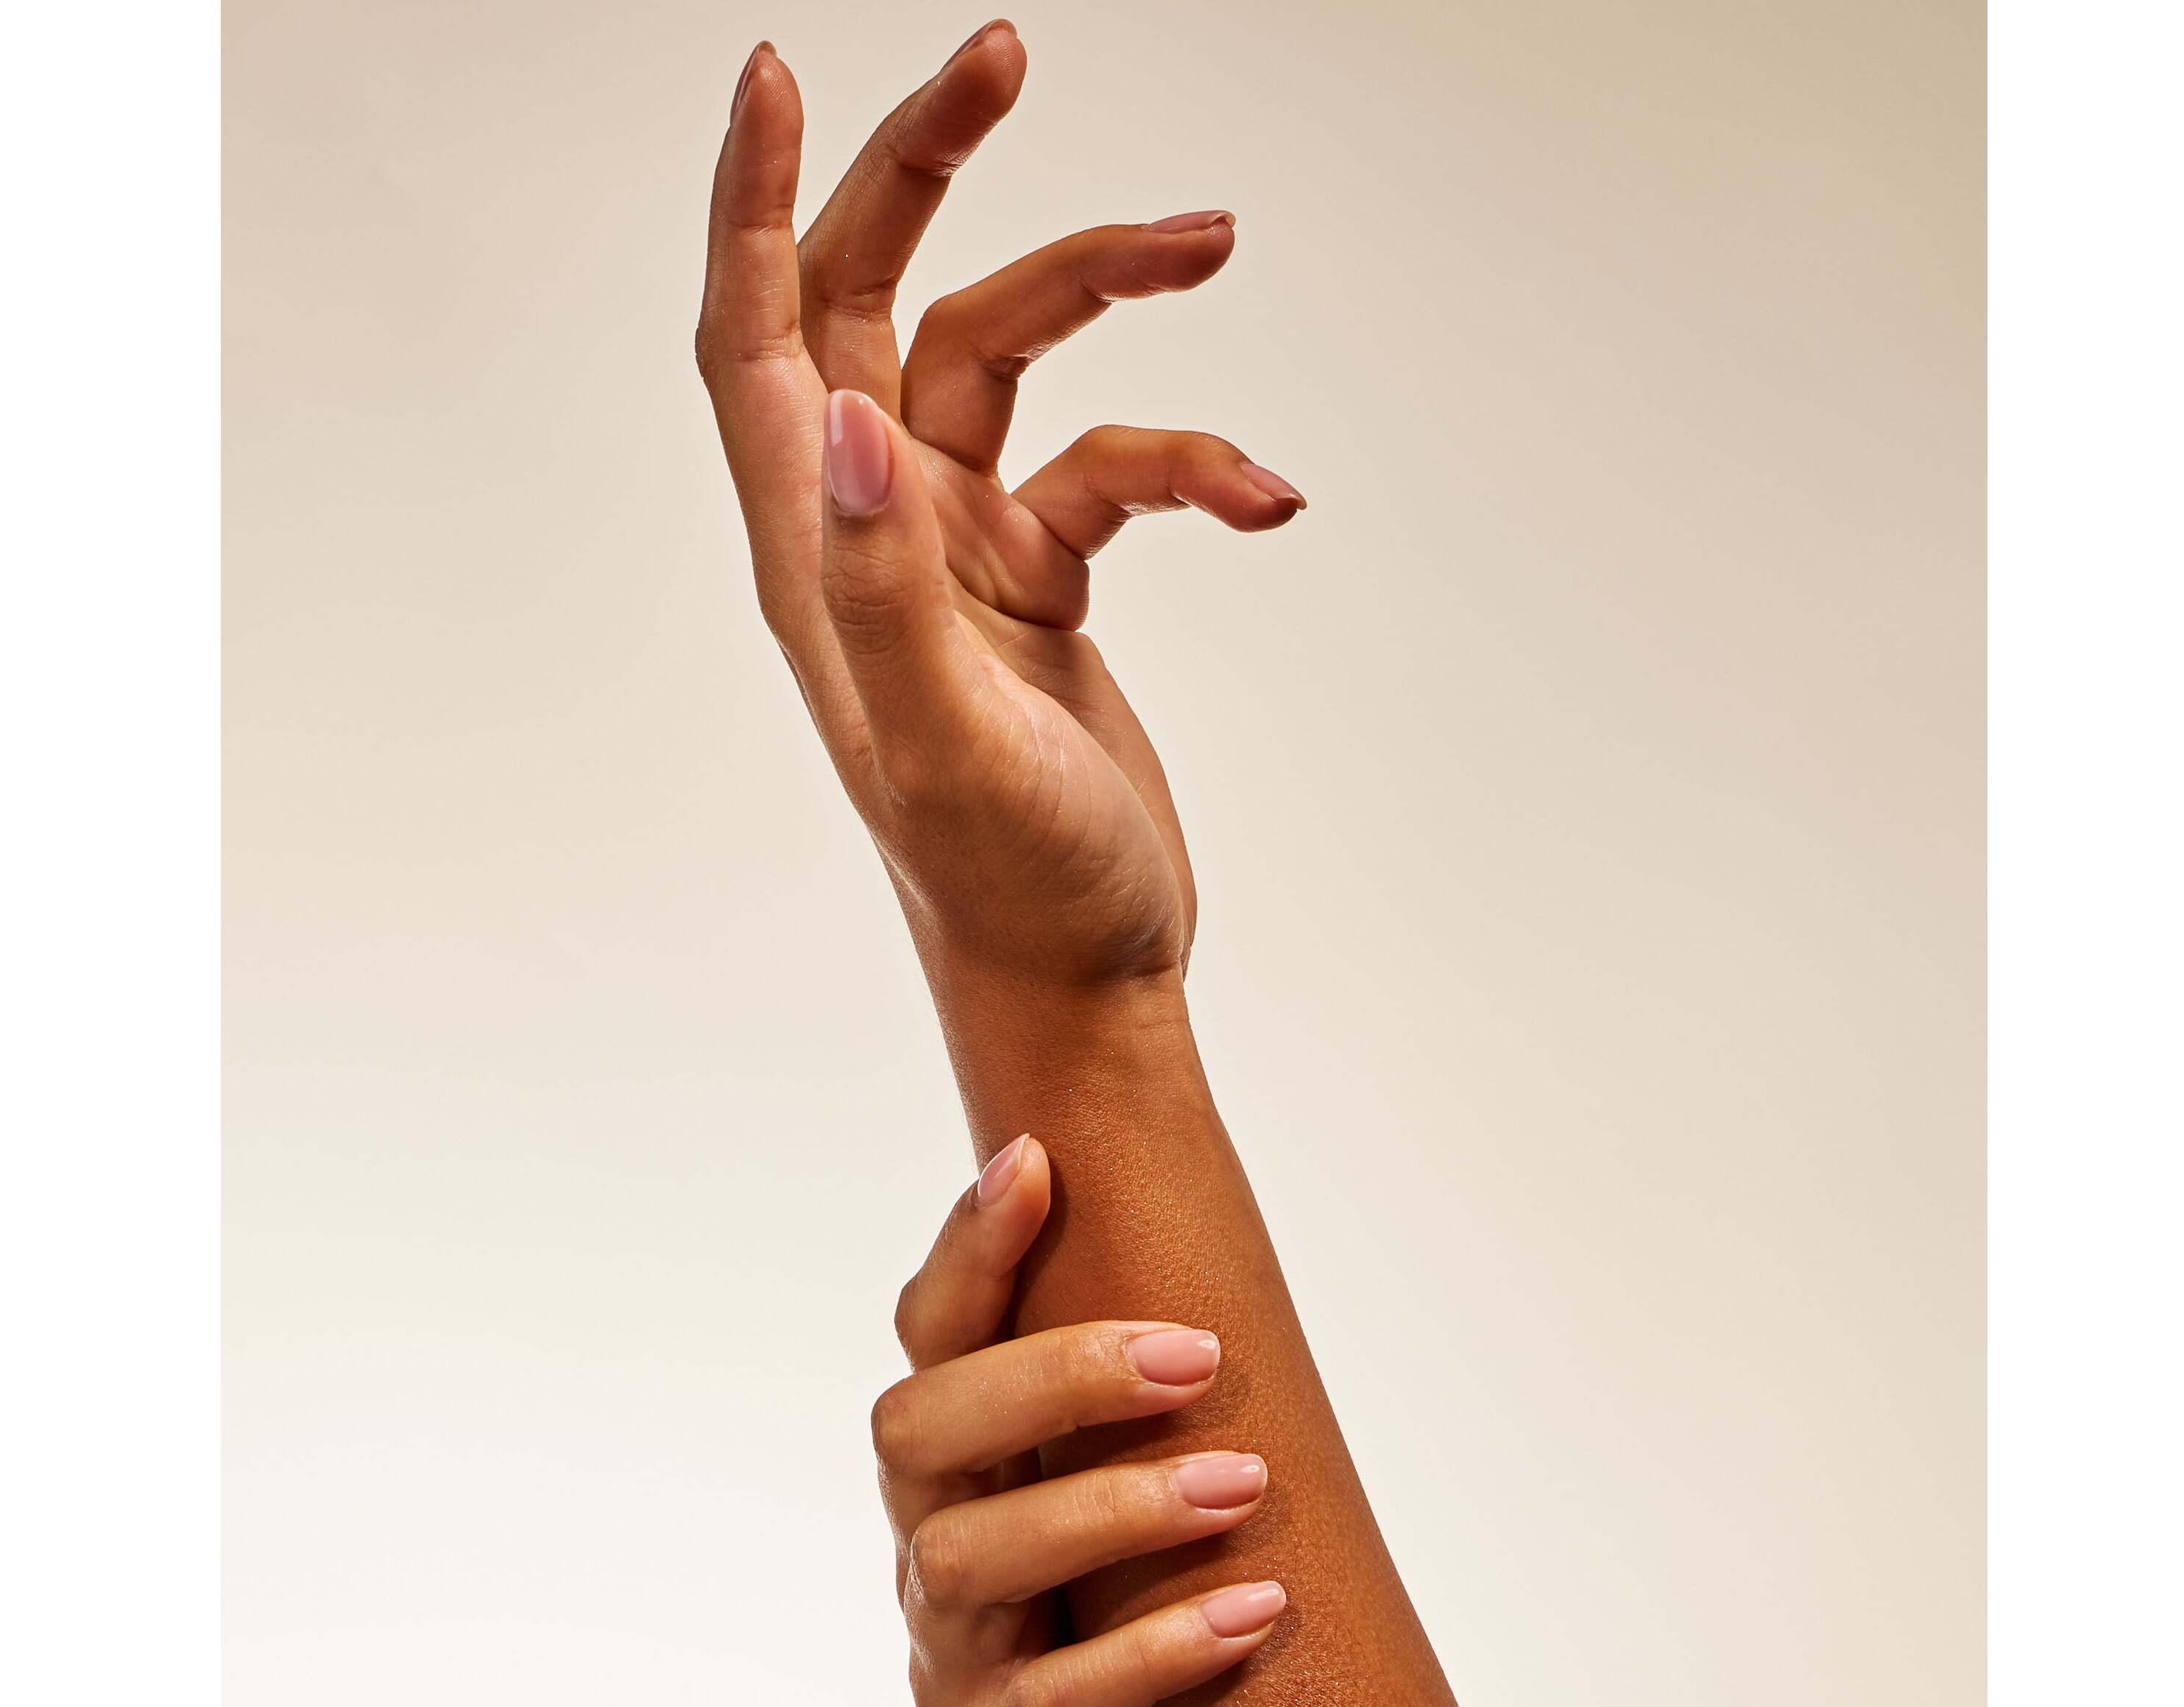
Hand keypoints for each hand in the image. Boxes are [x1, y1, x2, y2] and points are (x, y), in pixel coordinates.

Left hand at [695, 24, 1305, 990]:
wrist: (1085, 970)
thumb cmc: (1007, 886)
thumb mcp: (946, 747)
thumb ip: (886, 589)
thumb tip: (846, 414)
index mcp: (816, 557)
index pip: (751, 339)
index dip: (754, 206)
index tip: (781, 76)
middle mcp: (873, 532)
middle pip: (871, 301)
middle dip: (928, 175)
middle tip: (1002, 58)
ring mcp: (957, 550)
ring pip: (1012, 361)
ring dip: (1105, 293)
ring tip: (1212, 239)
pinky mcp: (1038, 578)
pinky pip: (1111, 467)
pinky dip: (1187, 464)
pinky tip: (1264, 499)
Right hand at [874, 1136, 1286, 1706]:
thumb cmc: (1167, 1656)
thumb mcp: (1156, 1521)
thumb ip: (1161, 1415)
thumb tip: (1235, 1262)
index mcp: (970, 1474)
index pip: (936, 1341)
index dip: (968, 1251)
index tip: (1035, 1160)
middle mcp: (937, 1555)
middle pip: (921, 1430)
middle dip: (1052, 1373)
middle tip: (1200, 1355)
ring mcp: (951, 1671)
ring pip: (968, 1560)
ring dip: (1109, 1507)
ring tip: (1242, 1484)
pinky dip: (1149, 1653)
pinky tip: (1255, 1614)